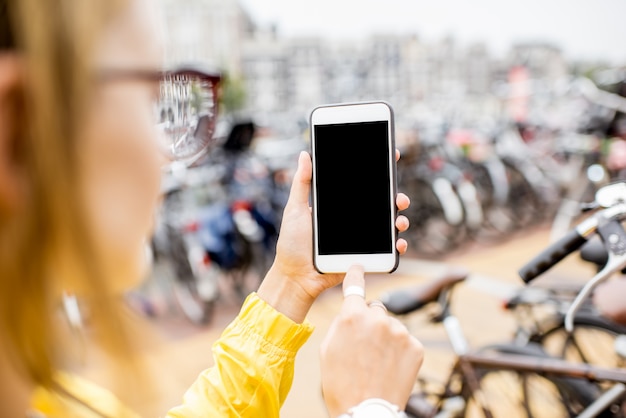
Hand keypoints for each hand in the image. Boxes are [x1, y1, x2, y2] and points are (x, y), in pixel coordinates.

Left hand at [257, 151, 410, 322]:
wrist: (295, 276)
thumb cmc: (292, 243)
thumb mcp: (295, 209)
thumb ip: (302, 183)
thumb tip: (305, 154)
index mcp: (339, 206)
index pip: (362, 186)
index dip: (378, 172)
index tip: (391, 157)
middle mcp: (353, 219)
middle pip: (381, 204)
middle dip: (396, 197)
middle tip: (398, 197)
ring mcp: (361, 238)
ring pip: (388, 225)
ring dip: (399, 220)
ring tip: (398, 220)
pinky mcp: (365, 256)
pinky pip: (386, 250)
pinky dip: (397, 245)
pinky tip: (398, 242)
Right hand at [320, 265, 423, 415]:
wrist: (365, 412)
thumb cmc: (340, 383)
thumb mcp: (328, 349)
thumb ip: (341, 323)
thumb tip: (352, 312)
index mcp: (352, 315)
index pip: (355, 284)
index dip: (356, 275)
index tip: (359, 267)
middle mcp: (378, 318)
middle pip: (375, 310)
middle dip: (370, 323)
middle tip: (364, 348)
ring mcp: (400, 332)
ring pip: (391, 327)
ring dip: (386, 338)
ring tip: (377, 363)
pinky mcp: (416, 347)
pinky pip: (406, 341)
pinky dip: (399, 352)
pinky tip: (390, 368)